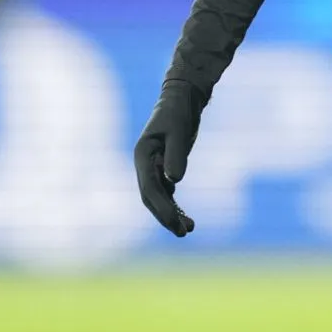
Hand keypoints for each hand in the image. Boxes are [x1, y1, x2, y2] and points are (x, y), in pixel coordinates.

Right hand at [133, 81, 201, 235]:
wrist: (182, 99)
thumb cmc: (178, 112)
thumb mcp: (179, 131)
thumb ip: (176, 155)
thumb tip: (174, 181)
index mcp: (142, 155)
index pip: (148, 187)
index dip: (161, 206)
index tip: (175, 221)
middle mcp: (144, 164)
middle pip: (151, 197)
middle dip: (165, 216)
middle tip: (183, 232)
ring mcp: (153, 167)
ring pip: (159, 198)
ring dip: (171, 214)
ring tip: (189, 230)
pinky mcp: (164, 168)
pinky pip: (168, 193)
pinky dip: (176, 206)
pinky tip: (187, 218)